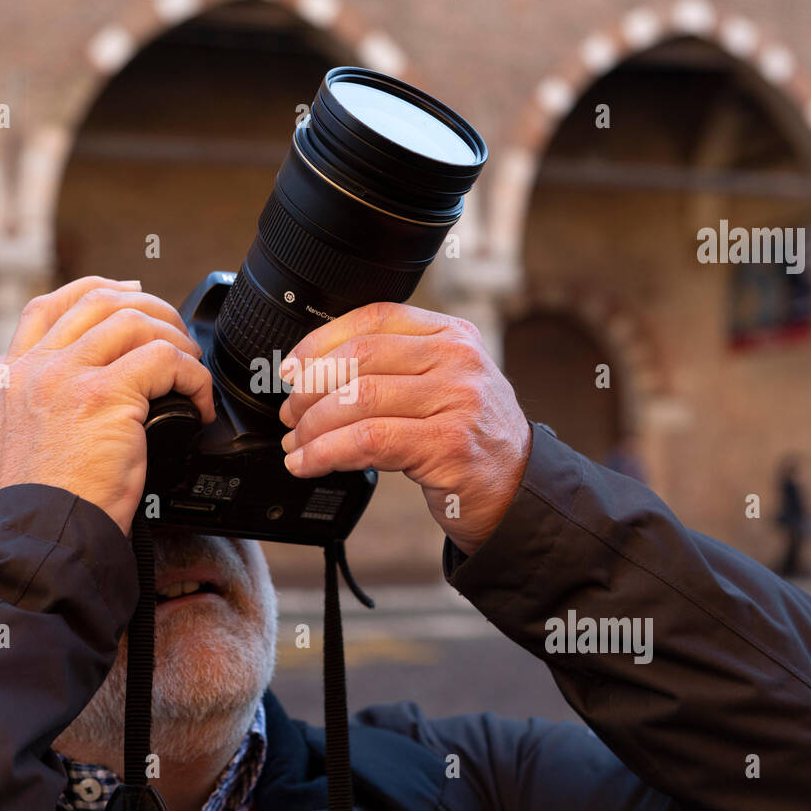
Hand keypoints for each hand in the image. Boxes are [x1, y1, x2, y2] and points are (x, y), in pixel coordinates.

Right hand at [0, 276, 214, 535]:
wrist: (42, 540)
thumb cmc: (46, 508)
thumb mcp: (25, 443)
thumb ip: (48, 405)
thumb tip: (97, 384)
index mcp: (15, 376)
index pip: (50, 305)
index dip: (98, 290)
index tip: (134, 296)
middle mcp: (37, 368)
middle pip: (102, 302)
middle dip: (153, 312)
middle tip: (179, 340)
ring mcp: (68, 377)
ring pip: (137, 323)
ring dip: (178, 343)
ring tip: (192, 375)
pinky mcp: (104, 396)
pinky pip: (165, 360)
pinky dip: (193, 377)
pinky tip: (197, 404)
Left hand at [278, 302, 530, 555]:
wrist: (519, 492)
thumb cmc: (471, 441)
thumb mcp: (443, 387)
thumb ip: (396, 370)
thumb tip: (314, 374)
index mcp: (452, 334)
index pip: (375, 319)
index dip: (321, 341)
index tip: (292, 369)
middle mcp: (458, 359)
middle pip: (360, 357)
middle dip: (310, 388)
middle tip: (291, 415)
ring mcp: (457, 400)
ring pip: (358, 399)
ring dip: (312, 426)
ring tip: (296, 444)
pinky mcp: (448, 445)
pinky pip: (368, 441)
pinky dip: (325, 453)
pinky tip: (308, 464)